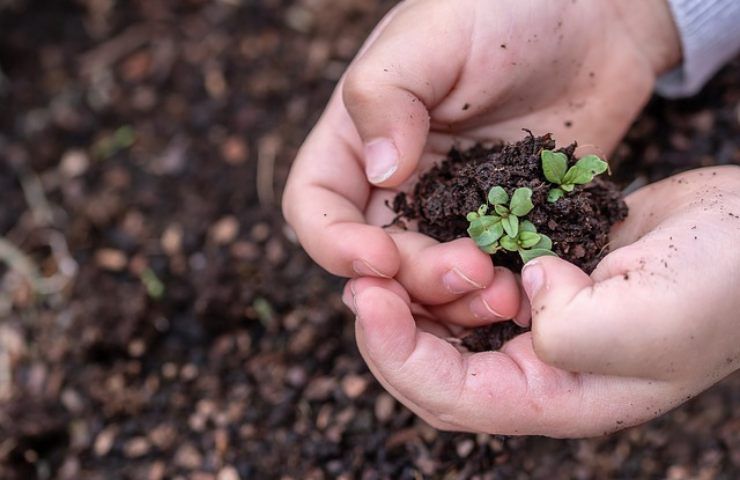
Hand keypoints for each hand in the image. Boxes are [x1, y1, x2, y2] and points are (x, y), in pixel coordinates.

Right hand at [283, 0, 679, 326]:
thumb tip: (378, 173)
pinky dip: (501, 292)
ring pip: (431, 280)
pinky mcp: (505, 222)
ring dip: (456, 300)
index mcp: (360, 138)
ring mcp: (453, 207)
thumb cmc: (506, 8)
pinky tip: (529, 290)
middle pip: (377, 258)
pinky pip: (491, 272)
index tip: (378, 258)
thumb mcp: (434, 34)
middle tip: (468, 272)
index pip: (316, 206)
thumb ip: (387, 95)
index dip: (333, 244)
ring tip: (503, 292)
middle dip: (412, 278)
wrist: (595, 17)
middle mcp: (399, 182)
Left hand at [344, 166, 739, 436]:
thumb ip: (571, 328)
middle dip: (391, 328)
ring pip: (450, 326)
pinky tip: (431, 241)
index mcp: (559, 397)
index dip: (398, 354)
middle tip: (360, 279)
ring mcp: (540, 325)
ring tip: (386, 259)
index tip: (367, 298)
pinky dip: (447, 268)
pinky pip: (476, 285)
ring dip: (415, 297)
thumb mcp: (647, 320)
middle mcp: (541, 370)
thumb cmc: (720, 284)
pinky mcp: (543, 281)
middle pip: (436, 368)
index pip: (452, 396)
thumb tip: (523, 293)